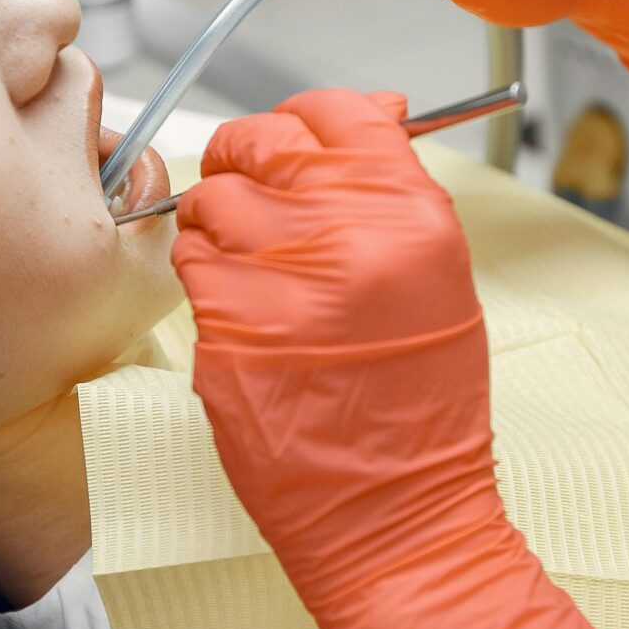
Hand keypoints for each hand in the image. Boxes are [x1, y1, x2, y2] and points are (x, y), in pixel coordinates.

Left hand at [172, 89, 626, 628]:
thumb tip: (363, 118)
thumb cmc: (417, 411)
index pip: (335, 114)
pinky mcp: (229, 328)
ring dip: (217, 227)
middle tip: (248, 194)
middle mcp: (350, 238)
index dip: (301, 122)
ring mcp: (284, 283)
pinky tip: (236, 316)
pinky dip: (204, 283)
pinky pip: (192, 269)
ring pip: (212, 203)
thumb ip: (391, 195)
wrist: (397, 514)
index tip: (293, 142)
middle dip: (244, 163)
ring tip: (246, 271)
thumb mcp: (436, 283)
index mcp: (412, 218)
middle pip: (262, 145)